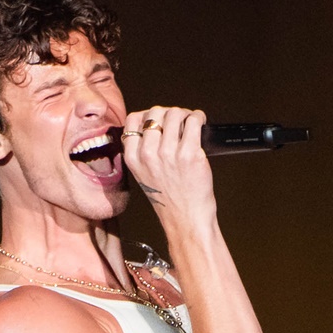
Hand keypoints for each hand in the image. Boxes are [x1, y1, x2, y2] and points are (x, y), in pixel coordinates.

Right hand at [120, 106, 215, 231]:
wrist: (186, 219)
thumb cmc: (169, 199)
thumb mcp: (143, 174)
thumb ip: (143, 150)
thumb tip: (155, 125)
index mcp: (133, 158)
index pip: (133, 120)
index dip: (147, 115)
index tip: (158, 119)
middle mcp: (148, 153)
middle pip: (155, 113)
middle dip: (168, 113)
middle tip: (178, 120)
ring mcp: (169, 153)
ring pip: (175, 114)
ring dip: (185, 114)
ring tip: (190, 121)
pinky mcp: (190, 154)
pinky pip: (193, 122)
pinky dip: (198, 118)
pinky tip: (200, 123)